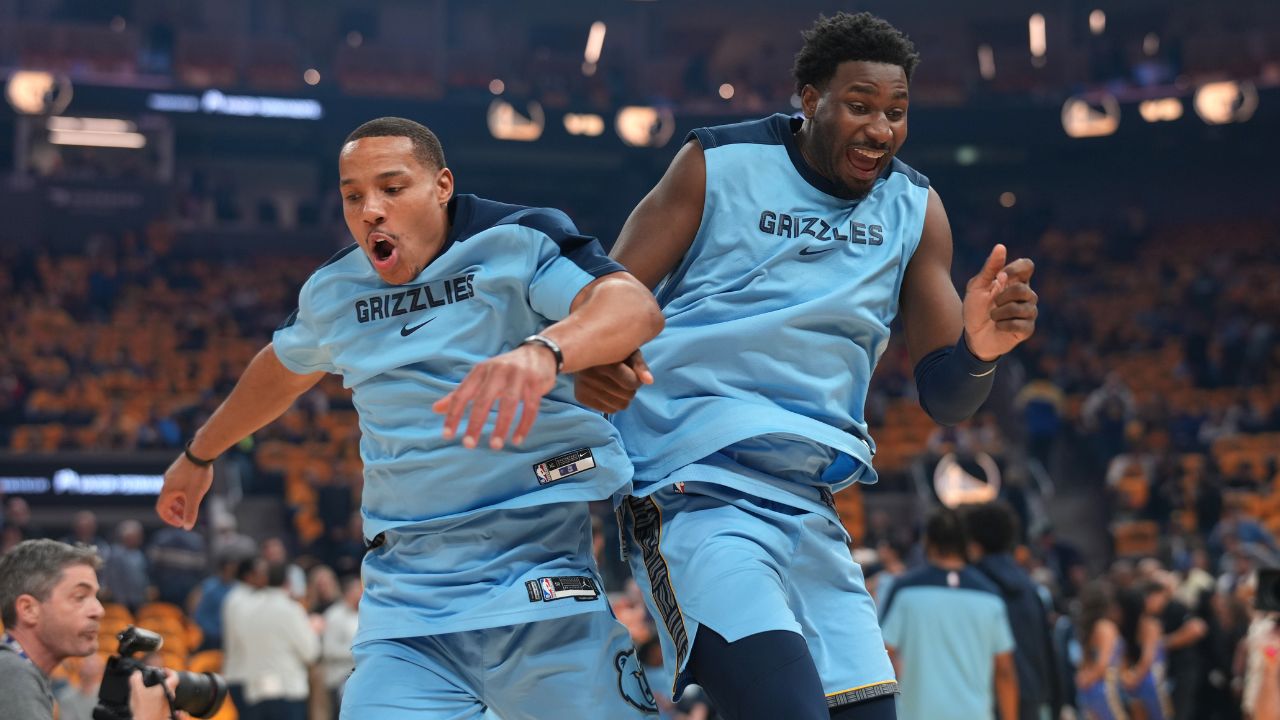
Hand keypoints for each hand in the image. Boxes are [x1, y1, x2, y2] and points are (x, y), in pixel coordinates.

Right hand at [129, 669, 188, 719]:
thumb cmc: (142, 709)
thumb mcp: (136, 691)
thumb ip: (135, 679)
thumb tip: (137, 674)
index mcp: (167, 689)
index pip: (174, 676)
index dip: (169, 671)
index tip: (163, 670)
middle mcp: (170, 696)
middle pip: (170, 685)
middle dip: (162, 681)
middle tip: (154, 680)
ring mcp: (169, 705)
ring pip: (166, 694)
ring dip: (159, 691)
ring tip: (149, 691)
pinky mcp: (165, 712)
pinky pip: (163, 702)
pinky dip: (158, 699)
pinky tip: (149, 701)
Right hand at [156, 449, 214, 529]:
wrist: (201, 451)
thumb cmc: (197, 474)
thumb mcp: (195, 496)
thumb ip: (191, 512)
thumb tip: (187, 527)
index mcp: (167, 490)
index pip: (161, 509)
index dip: (169, 518)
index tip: (180, 523)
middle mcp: (167, 482)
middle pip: (167, 501)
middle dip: (176, 512)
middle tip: (186, 518)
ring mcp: (172, 474)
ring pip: (173, 492)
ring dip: (180, 502)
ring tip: (191, 507)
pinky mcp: (179, 468)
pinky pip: (178, 484)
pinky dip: (183, 492)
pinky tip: (195, 492)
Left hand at [433, 343, 557, 449]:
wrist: (539, 354)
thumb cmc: (504, 371)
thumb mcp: (480, 378)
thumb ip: (460, 394)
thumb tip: (435, 409)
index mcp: (480, 371)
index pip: (462, 394)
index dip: (453, 415)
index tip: (447, 436)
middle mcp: (498, 371)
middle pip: (483, 399)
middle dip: (475, 423)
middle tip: (468, 444)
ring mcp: (518, 376)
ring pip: (509, 403)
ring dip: (501, 426)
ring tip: (495, 446)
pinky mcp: (536, 383)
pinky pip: (530, 407)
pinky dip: (524, 425)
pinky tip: (517, 440)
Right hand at [575, 350, 653, 412]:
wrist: (579, 353)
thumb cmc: (611, 353)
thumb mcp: (627, 352)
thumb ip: (640, 365)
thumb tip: (650, 381)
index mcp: (604, 361)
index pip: (631, 383)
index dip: (637, 380)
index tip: (633, 373)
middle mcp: (591, 374)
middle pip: (628, 395)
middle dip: (630, 389)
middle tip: (623, 379)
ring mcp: (584, 387)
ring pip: (620, 405)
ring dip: (623, 397)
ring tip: (616, 385)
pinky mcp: (580, 397)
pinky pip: (609, 410)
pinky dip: (613, 403)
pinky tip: (607, 392)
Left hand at [963, 244, 1036, 359]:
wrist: (973, 336)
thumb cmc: (975, 309)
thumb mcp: (977, 287)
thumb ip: (989, 268)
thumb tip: (1001, 246)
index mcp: (1015, 280)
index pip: (1027, 265)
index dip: (1016, 268)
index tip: (1001, 276)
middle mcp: (1026, 294)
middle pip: (1023, 289)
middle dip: (1002, 297)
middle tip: (993, 303)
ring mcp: (1029, 312)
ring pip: (1022, 307)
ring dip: (999, 313)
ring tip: (993, 316)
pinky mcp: (1027, 328)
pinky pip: (1020, 323)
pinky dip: (1003, 325)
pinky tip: (999, 326)